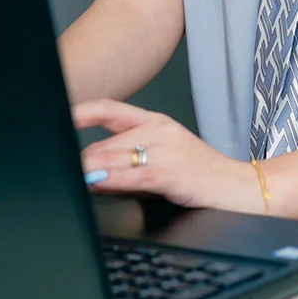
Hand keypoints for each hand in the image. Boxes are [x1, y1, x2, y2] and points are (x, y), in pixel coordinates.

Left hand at [70, 97, 264, 214]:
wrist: (242, 189)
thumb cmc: (203, 178)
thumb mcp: (164, 161)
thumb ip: (128, 163)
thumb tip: (91, 175)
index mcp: (156, 121)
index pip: (109, 109)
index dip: (79, 111)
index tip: (55, 116)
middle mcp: (159, 128)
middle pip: (105, 141)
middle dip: (81, 160)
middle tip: (62, 172)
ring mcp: (166, 147)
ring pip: (113, 156)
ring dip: (88, 171)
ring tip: (71, 180)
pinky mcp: (171, 170)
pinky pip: (132, 174)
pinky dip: (110, 180)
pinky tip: (96, 184)